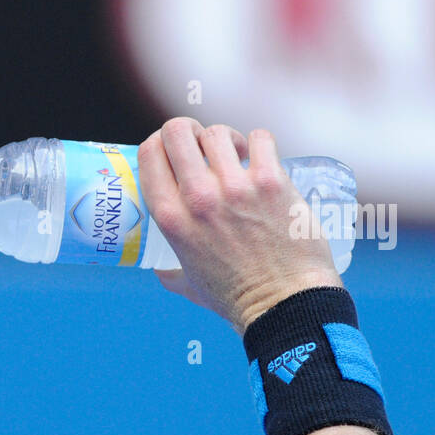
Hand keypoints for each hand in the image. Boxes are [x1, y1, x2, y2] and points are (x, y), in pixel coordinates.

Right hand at [138, 118, 341, 335]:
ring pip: (218, 131)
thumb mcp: (185, 283)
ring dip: (225, 139)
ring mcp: (235, 187)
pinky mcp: (271, 182)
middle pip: (178, 131)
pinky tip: (260, 159)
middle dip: (188, 131)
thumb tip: (158, 265)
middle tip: (202, 146)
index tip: (172, 150)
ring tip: (235, 156)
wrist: (284, 303)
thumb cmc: (235, 298)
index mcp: (171, 219)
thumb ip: (167, 270)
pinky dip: (258, 143)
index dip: (158, 143)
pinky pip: (260, 138)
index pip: (150, 154)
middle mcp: (198, 197)